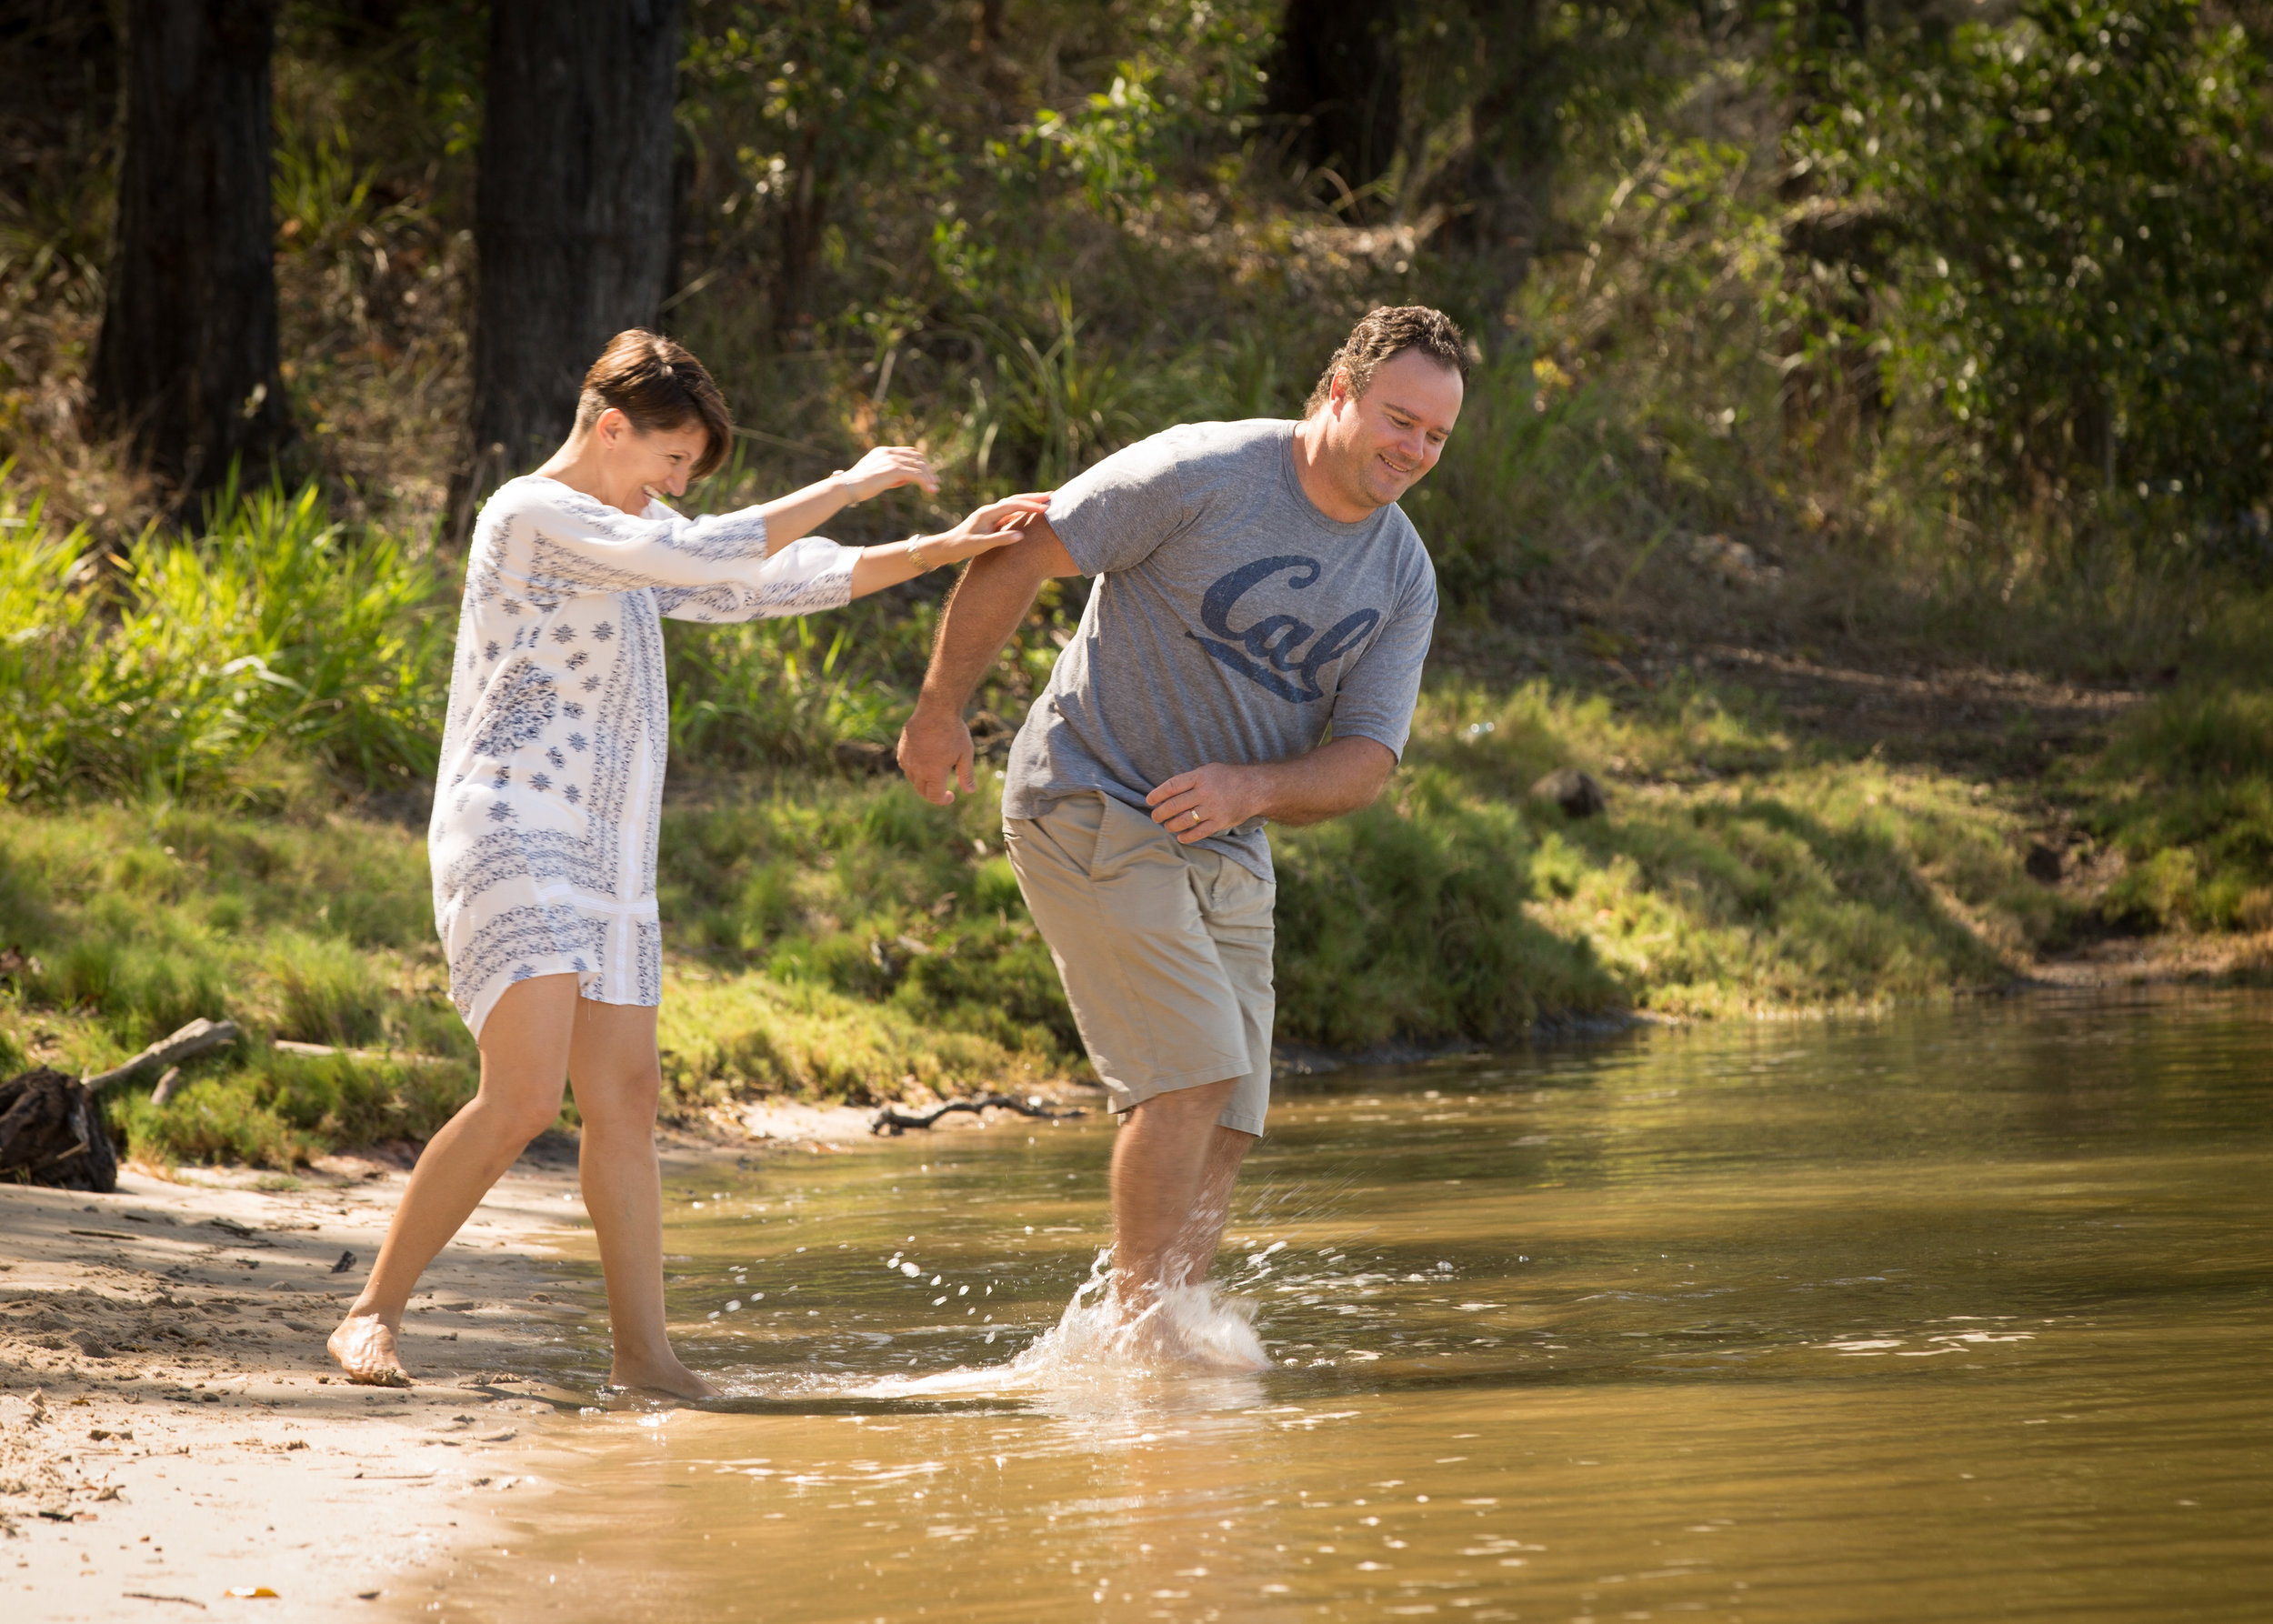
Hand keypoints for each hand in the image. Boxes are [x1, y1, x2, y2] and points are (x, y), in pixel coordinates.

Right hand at [837, 446, 939, 501]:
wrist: (847, 487)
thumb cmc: (860, 485)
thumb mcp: (878, 476)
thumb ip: (892, 474)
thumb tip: (906, 479)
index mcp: (884, 451)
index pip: (909, 452)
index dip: (921, 462)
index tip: (928, 474)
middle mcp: (889, 452)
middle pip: (917, 457)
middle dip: (928, 470)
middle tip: (936, 482)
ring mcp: (891, 460)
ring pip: (918, 466)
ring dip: (929, 478)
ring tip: (935, 489)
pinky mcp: (893, 470)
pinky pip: (916, 475)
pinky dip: (925, 482)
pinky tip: (930, 490)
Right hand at [898, 704, 976, 804]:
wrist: (937, 709)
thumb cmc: (954, 731)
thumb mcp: (965, 754)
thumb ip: (966, 775)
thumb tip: (970, 791)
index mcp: (934, 773)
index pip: (935, 797)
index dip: (943, 800)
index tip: (951, 796)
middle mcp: (917, 769)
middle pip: (922, 791)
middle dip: (933, 794)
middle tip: (943, 790)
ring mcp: (907, 759)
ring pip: (912, 779)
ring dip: (923, 782)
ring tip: (934, 775)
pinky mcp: (902, 749)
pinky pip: (905, 766)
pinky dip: (913, 770)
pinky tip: (922, 764)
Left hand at [921, 492, 1051, 565]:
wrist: (948, 547)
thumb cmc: (962, 546)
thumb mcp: (981, 545)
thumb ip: (1000, 539)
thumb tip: (1021, 535)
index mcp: (988, 513)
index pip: (1013, 505)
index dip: (1030, 505)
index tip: (1046, 508)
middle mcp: (990, 510)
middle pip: (1015, 499)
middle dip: (1033, 497)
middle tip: (1052, 495)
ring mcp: (990, 514)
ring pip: (1013, 503)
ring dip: (1028, 500)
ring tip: (1045, 500)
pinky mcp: (991, 520)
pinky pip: (1010, 511)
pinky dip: (1022, 509)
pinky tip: (1030, 511)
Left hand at [1145, 762, 1266, 843]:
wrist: (1255, 788)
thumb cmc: (1227, 778)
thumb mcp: (1208, 770)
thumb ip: (1190, 780)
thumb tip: (1168, 792)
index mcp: (1200, 777)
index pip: (1172, 786)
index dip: (1157, 794)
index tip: (1149, 801)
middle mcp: (1205, 792)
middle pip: (1175, 805)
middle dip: (1160, 813)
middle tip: (1155, 817)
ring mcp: (1212, 808)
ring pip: (1184, 820)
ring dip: (1171, 825)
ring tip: (1167, 826)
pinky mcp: (1220, 821)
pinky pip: (1199, 832)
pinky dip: (1187, 836)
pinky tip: (1181, 837)